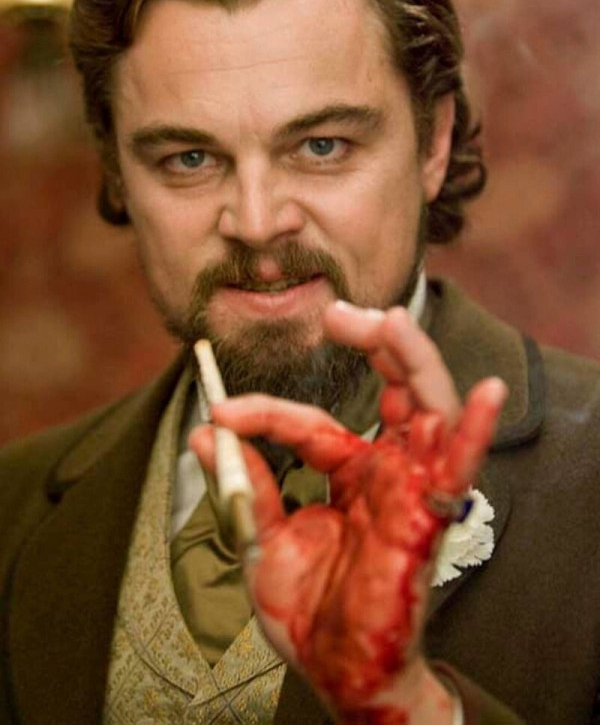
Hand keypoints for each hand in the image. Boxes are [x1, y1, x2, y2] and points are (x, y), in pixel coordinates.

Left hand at [190, 302, 506, 722]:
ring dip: (413, 360)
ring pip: (430, 406)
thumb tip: (205, 432)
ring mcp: (411, 488)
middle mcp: (388, 470)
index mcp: (352, 472)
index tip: (223, 411)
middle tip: (338, 313)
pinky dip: (474, 431)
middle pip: (398, 387)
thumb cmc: (308, 608)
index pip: (312, 421)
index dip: (266, 412)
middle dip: (374, 342)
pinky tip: (487, 392)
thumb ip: (243, 483)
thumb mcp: (260, 537)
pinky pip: (459, 469)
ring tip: (387, 320)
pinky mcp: (426, 518)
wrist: (333, 671)